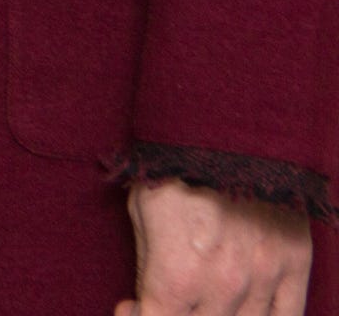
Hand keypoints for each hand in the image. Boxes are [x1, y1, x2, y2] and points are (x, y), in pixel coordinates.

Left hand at [120, 177, 312, 315]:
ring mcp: (264, 279)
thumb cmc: (173, 166)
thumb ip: (149, 266)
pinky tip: (240, 309)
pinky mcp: (295, 266)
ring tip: (200, 301)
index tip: (132, 306)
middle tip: (165, 302)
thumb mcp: (141, 214)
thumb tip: (147, 300)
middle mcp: (223, 286)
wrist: (228, 128)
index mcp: (177, 275)